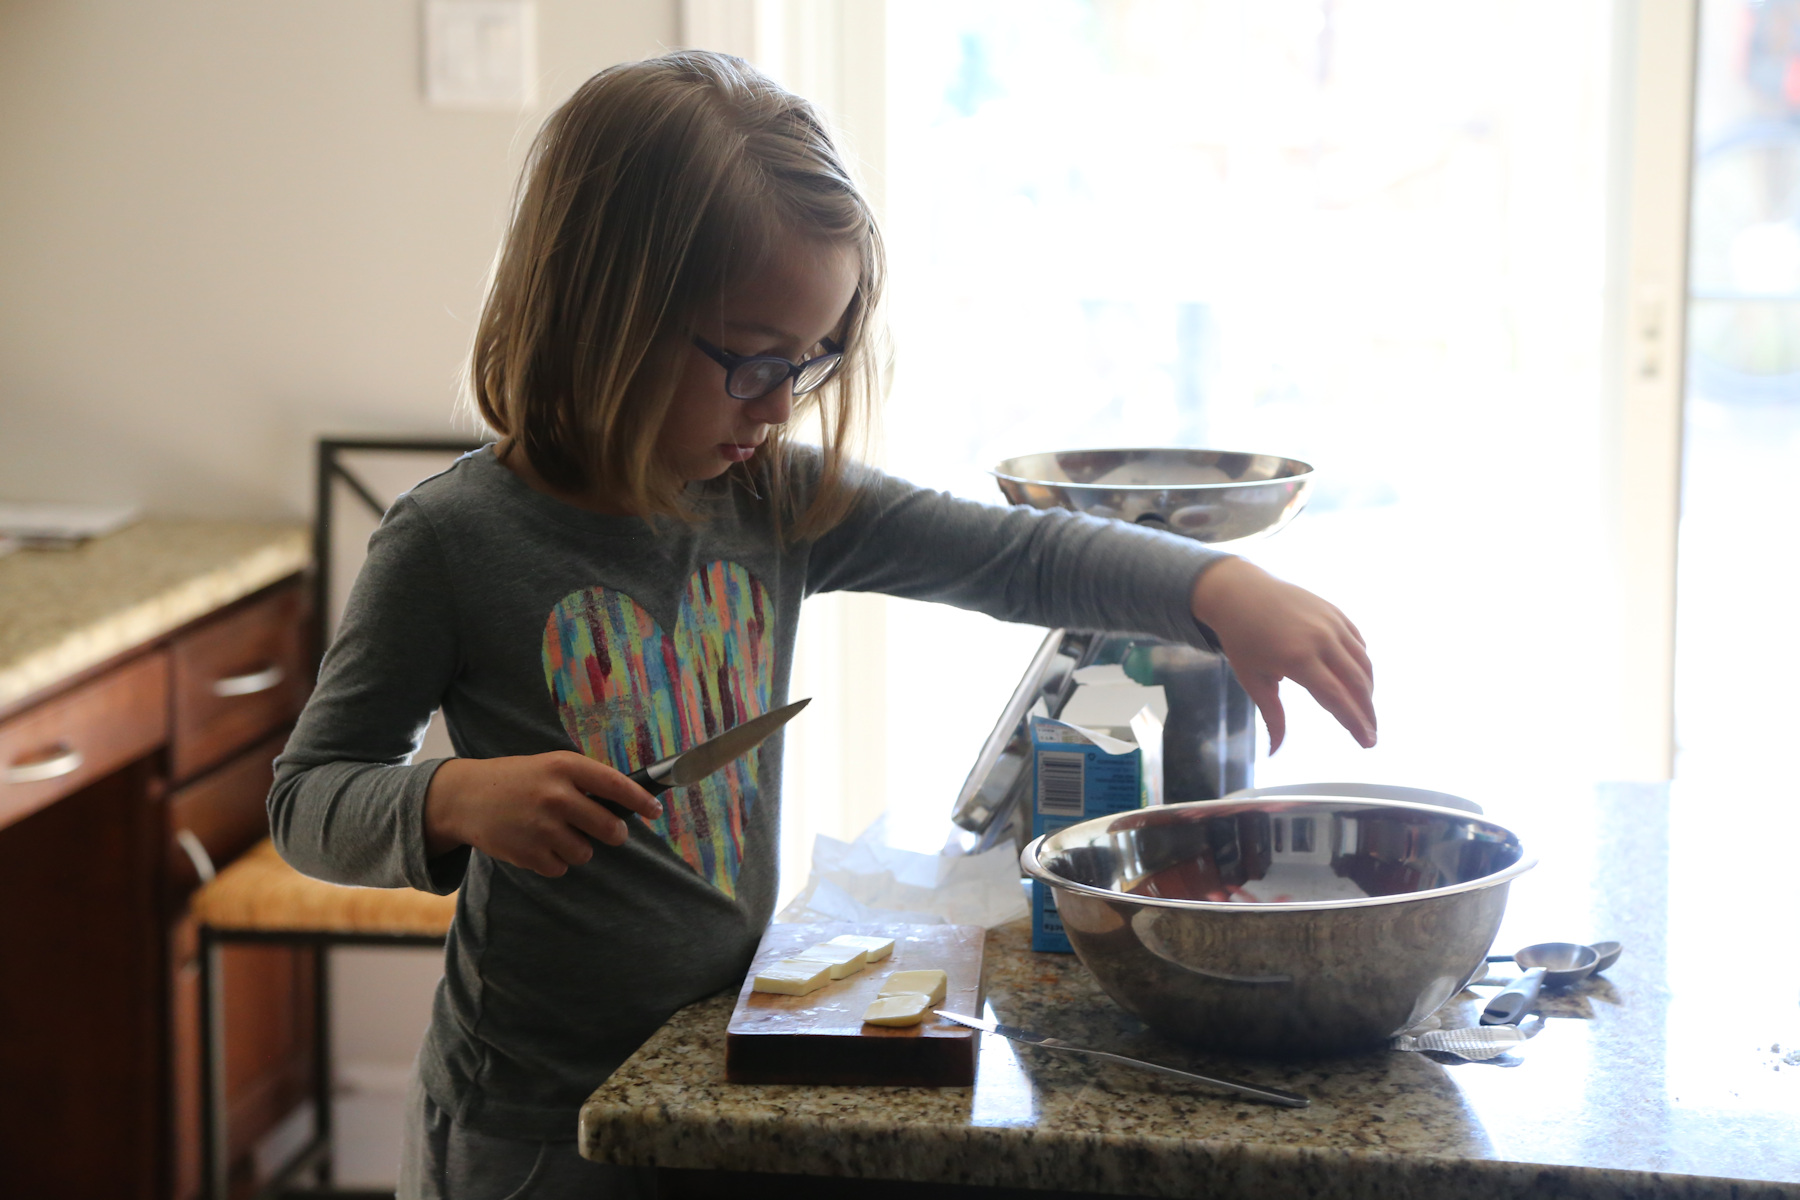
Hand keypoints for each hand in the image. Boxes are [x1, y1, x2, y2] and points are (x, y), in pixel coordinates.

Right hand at [422, 752, 663, 876]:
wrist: (464, 797)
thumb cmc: (518, 780)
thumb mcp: (551, 767)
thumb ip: (585, 782)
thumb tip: (628, 806)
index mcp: (564, 767)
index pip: (616, 785)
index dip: (641, 800)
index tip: (656, 811)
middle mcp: (556, 795)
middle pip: (608, 827)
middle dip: (614, 834)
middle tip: (611, 833)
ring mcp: (541, 826)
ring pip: (585, 853)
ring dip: (578, 848)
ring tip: (555, 833)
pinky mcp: (528, 853)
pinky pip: (561, 868)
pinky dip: (554, 862)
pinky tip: (537, 844)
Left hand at [1189, 557, 1375, 752]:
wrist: (1239, 591)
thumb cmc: (1242, 639)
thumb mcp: (1252, 679)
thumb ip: (1271, 715)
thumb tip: (1274, 751)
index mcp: (1298, 659)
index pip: (1336, 698)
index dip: (1354, 723)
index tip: (1367, 743)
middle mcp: (1321, 639)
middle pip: (1357, 683)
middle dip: (1367, 712)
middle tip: (1372, 734)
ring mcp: (1331, 622)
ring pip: (1363, 662)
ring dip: (1368, 689)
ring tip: (1364, 709)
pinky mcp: (1335, 612)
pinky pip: (1358, 642)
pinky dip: (1362, 662)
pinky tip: (1359, 678)